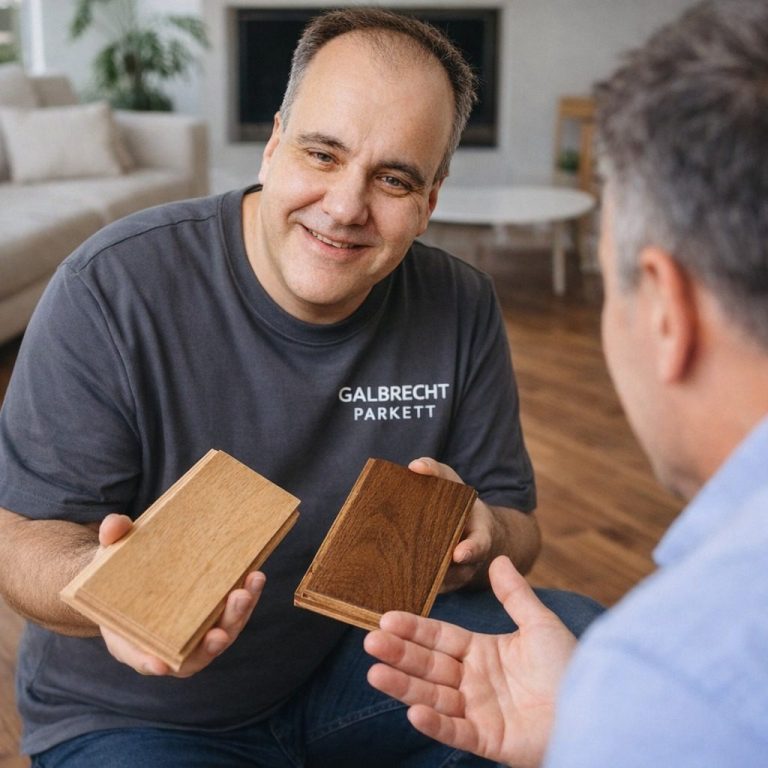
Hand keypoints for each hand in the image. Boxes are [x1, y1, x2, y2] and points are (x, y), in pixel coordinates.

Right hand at [96, 514, 265, 677]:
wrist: (140, 572)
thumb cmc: (121, 571)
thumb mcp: (110, 556)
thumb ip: (112, 540)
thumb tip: (114, 525)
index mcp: (134, 639)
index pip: (142, 658)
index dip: (150, 663)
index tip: (160, 664)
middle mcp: (170, 642)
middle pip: (193, 654)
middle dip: (209, 643)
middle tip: (219, 632)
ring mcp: (197, 631)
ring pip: (221, 634)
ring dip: (237, 617)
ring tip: (246, 591)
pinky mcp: (216, 614)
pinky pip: (234, 613)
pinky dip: (247, 599)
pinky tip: (255, 577)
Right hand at [365, 556, 575, 767]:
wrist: (598, 710)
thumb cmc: (571, 669)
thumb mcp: (540, 625)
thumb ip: (515, 595)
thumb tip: (498, 558)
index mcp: (481, 652)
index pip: (439, 637)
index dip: (413, 629)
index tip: (384, 619)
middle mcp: (473, 681)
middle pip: (428, 665)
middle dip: (399, 654)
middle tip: (368, 642)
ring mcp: (479, 711)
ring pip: (433, 696)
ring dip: (404, 686)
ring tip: (375, 673)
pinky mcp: (489, 740)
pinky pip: (457, 730)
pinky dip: (435, 722)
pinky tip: (413, 711)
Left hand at [408, 457, 495, 590]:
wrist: (466, 528)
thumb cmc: (457, 503)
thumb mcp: (452, 482)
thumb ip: (436, 471)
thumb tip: (414, 466)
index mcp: (478, 537)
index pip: (479, 546)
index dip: (470, 550)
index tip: (458, 554)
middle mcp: (468, 562)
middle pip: (454, 571)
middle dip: (438, 570)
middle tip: (418, 566)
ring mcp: (453, 577)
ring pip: (437, 585)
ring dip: (419, 582)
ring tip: (397, 577)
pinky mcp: (436, 587)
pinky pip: (424, 591)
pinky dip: (409, 589)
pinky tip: (387, 585)